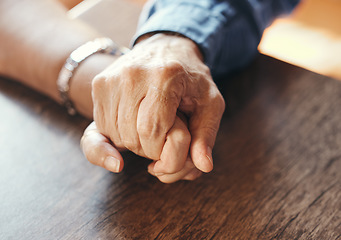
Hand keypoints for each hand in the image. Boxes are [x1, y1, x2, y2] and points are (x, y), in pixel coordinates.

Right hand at [87, 33, 224, 180]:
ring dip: (132, 142)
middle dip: (147, 148)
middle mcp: (132, 74)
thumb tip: (204, 166)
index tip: (170, 142)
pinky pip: (100, 127)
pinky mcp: (99, 84)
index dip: (160, 149)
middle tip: (162, 133)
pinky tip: (134, 121)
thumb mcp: (210, 103)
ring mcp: (111, 79)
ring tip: (150, 124)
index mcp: (165, 76)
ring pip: (114, 134)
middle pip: (130, 137)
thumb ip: (207, 135)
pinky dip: (118, 134)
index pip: (151, 131)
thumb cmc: (191, 78)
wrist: (167, 47)